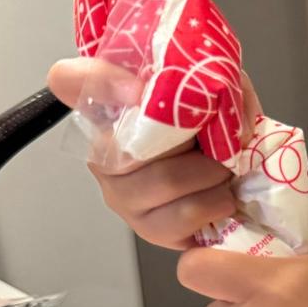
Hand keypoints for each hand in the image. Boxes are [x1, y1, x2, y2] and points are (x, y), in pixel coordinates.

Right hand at [47, 58, 260, 249]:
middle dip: (192, 143)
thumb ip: (218, 82)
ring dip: (211, 174)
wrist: (237, 177)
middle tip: (219, 143)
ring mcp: (119, 192)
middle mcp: (104, 149)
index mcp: (115, 105)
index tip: (139, 89)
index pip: (70, 80)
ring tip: (224, 171)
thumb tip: (219, 111)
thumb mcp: (224, 86)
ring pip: (163, 181)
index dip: (99, 82)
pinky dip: (214, 203)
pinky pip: (179, 217)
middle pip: (132, 142)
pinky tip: (222, 196)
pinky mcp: (144, 226)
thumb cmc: (220, 128)